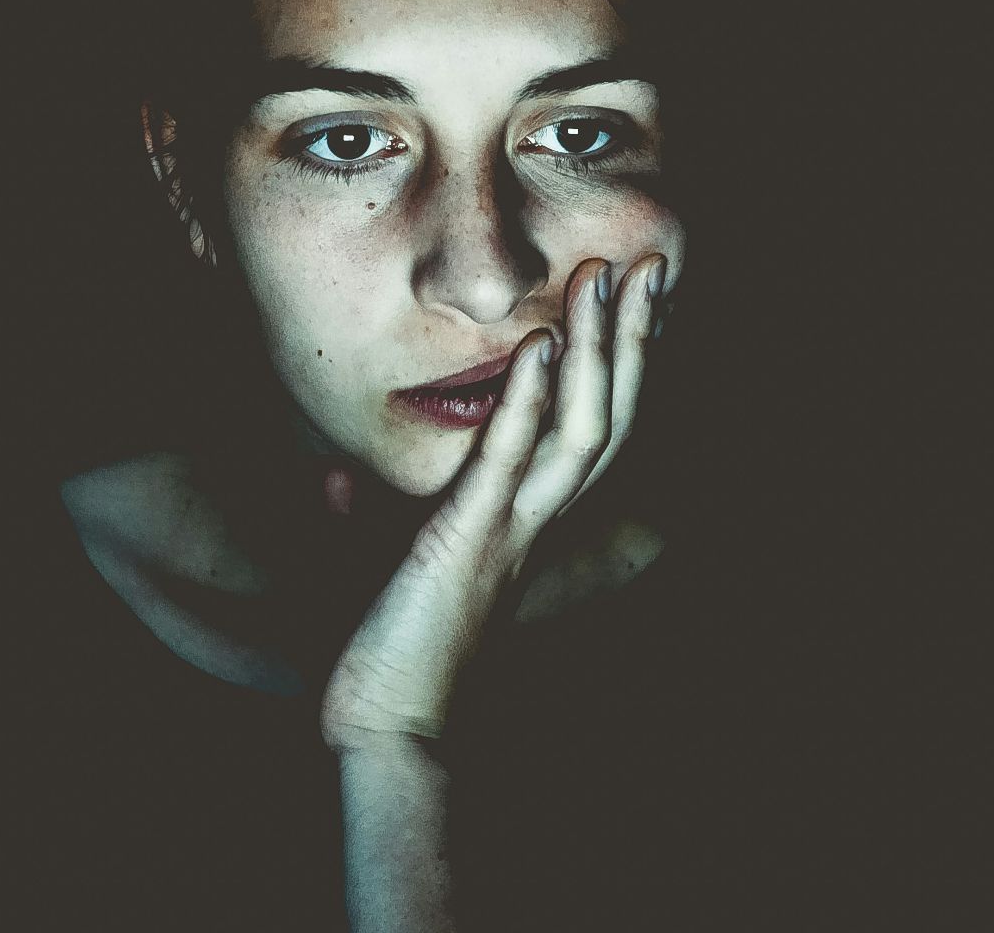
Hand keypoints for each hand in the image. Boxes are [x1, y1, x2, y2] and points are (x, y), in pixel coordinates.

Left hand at [320, 254, 670, 751]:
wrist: (383, 726)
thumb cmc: (383, 656)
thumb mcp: (371, 571)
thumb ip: (365, 519)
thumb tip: (338, 481)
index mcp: (521, 524)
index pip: (583, 431)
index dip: (613, 368)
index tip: (627, 303)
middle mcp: (533, 522)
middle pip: (606, 416)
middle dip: (632, 340)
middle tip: (654, 267)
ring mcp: (509, 529)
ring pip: (579, 428)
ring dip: (598, 351)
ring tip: (610, 281)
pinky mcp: (468, 540)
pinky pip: (507, 460)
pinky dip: (525, 400)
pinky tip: (540, 344)